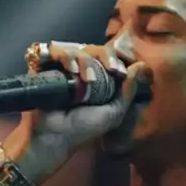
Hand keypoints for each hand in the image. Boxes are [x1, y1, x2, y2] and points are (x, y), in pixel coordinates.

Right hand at [3, 42, 150, 183]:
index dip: (117, 59)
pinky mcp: (45, 66)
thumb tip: (141, 66)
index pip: (108, 58)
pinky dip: (66, 57)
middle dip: (107, 56)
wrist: (56, 137)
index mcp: (97, 81)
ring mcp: (62, 68)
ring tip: (88, 80)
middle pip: (95, 49)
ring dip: (87, 61)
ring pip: (78, 48)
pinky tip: (73, 72)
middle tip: (113, 69)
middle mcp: (80, 72)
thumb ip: (127, 92)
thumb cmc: (83, 129)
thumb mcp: (113, 114)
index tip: (121, 71)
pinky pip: (56, 51)